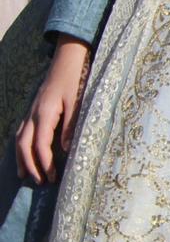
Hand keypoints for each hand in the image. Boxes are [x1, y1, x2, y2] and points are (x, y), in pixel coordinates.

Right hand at [16, 39, 89, 183]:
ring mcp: (31, 112)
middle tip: (40, 182)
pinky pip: (21, 132)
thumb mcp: (78, 102)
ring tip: (25, 176)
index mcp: (45, 113)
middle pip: (24, 145)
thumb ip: (71, 125)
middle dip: (30, 165)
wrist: (68, 59)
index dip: (44, 162)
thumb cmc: (76, 79)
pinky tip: (23, 156)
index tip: (52, 177)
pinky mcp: (33, 111)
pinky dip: (21, 147)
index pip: (40, 144)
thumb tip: (66, 149)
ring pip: (19, 139)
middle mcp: (33, 114)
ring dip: (21, 158)